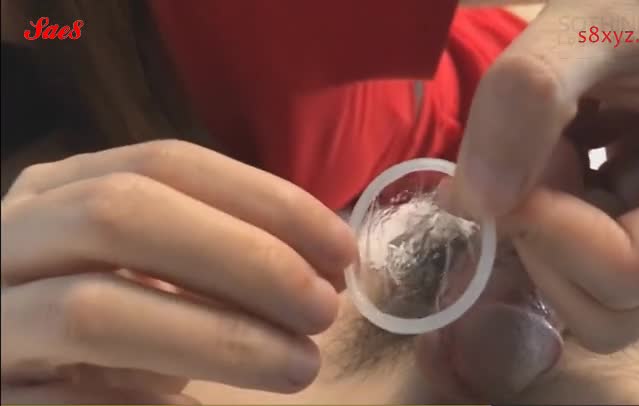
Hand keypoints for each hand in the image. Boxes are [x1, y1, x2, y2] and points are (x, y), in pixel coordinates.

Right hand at [1, 140, 356, 402]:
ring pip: (94, 310)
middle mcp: (12, 235)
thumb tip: (321, 260)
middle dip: (245, 257)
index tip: (339, 250)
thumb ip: (212, 251)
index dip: (265, 200)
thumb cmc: (101, 314)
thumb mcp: (151, 266)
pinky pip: (70, 404)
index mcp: (61, 190)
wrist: (22, 374)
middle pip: (124, 212)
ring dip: (217, 338)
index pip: (168, 163)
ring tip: (297, 367)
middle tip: (323, 309)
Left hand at [453, 0, 638, 352]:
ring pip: (590, 294)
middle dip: (545, 239)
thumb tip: (470, 204)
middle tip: (543, 156)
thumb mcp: (597, 21)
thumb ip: (528, 98)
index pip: (622, 276)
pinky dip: (557, 217)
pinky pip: (587, 262)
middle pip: (607, 310)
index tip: (524, 161)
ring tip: (560, 145)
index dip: (544, 228)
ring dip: (548, 227)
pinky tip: (570, 152)